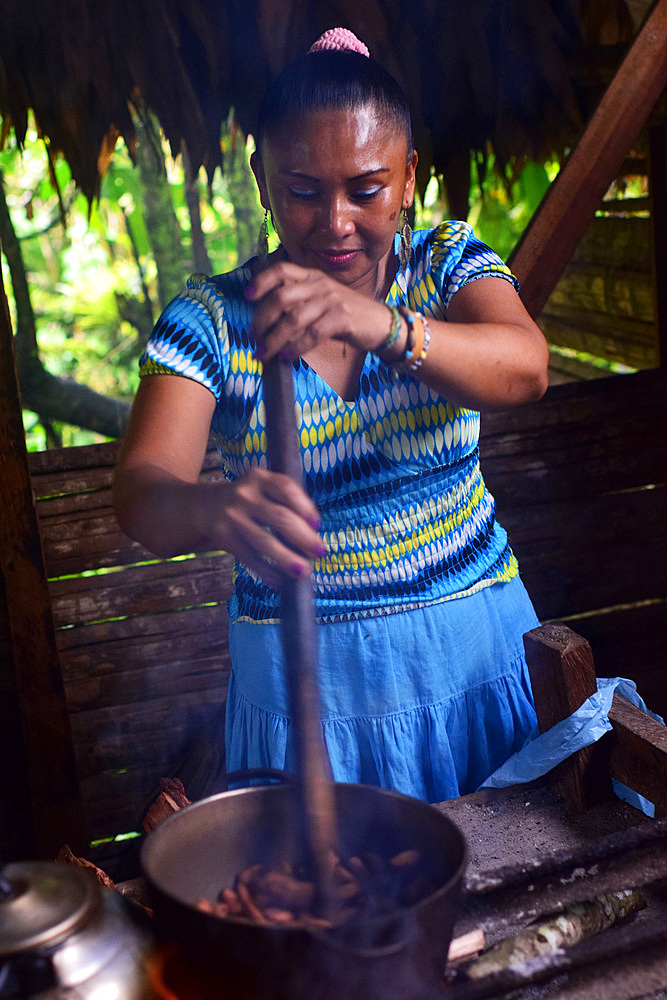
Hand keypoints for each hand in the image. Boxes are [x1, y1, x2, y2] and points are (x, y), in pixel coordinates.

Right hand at [209, 466, 324, 587]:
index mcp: (261, 478)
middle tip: (319, 553)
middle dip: (303, 538)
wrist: (207, 506)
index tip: (317, 525)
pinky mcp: (223, 536)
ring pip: (264, 541)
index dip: (305, 507)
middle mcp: (245, 494)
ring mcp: (232, 515)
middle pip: (280, 517)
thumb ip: (287, 506)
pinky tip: (279, 580)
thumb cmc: (251, 502)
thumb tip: (312, 540)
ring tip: (303, 571)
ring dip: (286, 559)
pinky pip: (248, 557)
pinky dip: (266, 571)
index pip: (287, 489)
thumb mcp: (265, 491)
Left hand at [245, 260, 388, 360]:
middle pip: (281, 297)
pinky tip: (287, 357)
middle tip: (253, 338)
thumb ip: (297, 305)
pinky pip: (313, 333)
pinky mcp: (342, 318)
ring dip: (274, 339)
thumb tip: (267, 323)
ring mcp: (331, 300)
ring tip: (264, 354)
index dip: (261, 281)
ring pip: (293, 318)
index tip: (247, 296)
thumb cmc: (346, 316)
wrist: (380, 323)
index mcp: (312, 277)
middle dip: (262, 319)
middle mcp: (320, 284)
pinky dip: (297, 347)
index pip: (282, 270)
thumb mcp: (321, 302)